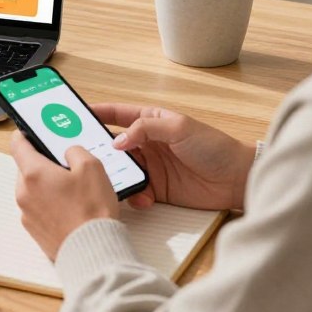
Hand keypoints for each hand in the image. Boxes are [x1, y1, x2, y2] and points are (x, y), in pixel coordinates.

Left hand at [10, 131, 117, 260]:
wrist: (92, 251)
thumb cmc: (91, 210)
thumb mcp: (91, 167)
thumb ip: (75, 151)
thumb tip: (68, 152)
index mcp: (33, 172)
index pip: (17, 144)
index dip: (26, 134)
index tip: (33, 131)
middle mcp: (24, 192)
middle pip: (26, 167)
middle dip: (42, 162)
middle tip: (63, 162)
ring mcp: (26, 212)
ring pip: (32, 188)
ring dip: (46, 184)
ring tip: (72, 188)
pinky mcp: (33, 230)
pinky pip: (37, 207)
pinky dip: (48, 203)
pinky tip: (70, 207)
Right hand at [95, 103, 255, 210]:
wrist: (236, 180)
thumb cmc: (213, 146)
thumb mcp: (179, 128)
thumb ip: (145, 129)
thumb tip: (118, 141)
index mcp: (151, 121)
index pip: (118, 114)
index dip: (97, 113)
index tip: (75, 114)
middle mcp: (147, 143)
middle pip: (114, 145)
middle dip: (99, 150)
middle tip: (83, 155)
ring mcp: (152, 167)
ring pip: (122, 170)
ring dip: (116, 175)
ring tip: (111, 181)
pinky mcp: (157, 190)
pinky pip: (136, 192)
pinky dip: (135, 196)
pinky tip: (143, 198)